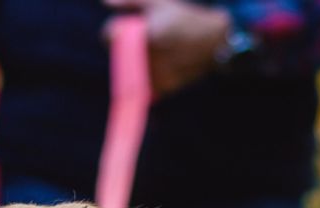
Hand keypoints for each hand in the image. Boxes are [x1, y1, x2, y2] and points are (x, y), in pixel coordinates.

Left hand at [104, 0, 232, 98]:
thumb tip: (104, 3)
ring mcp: (156, 74)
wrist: (215, 40)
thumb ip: (130, 1)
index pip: (109, 36)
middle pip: (119, 54)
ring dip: (135, 62)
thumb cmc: (186, 17)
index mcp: (145, 35)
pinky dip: (146, 76)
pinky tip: (161, 63)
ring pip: (130, 71)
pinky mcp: (164, 87)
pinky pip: (143, 85)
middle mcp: (149, 57)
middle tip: (144, 40)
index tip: (123, 29)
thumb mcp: (158, 2)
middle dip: (125, 47)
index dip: (113, 31)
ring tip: (156, 50)